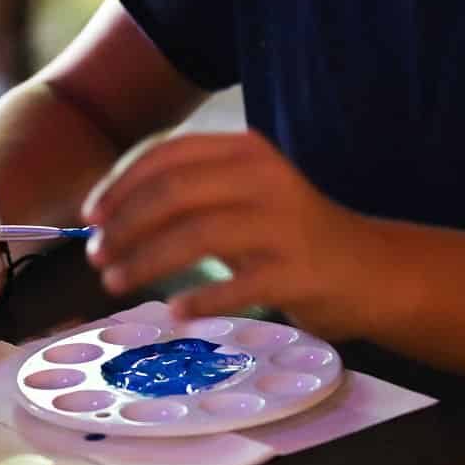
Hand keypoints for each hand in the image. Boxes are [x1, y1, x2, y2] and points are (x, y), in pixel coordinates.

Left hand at [82, 131, 387, 340]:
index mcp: (246, 152)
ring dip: (146, 261)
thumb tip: (111, 216)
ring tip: (117, 283)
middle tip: (96, 257)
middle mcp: (265, 178)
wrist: (372, 271)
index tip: (91, 217)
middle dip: (124, 226)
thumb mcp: (246, 197)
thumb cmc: (292, 236)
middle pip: (174, 193)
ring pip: (195, 235)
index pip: (169, 154)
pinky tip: (177, 312)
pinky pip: (235, 285)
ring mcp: (283, 224)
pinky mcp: (298, 271)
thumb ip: (192, 195)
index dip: (121, 184)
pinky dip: (199, 299)